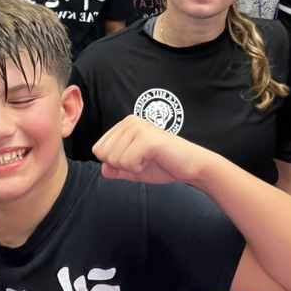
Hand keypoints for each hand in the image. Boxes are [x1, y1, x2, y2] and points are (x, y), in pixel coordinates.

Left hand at [93, 116, 213, 185]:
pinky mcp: (146, 139)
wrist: (192, 166)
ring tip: (150, 159)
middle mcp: (129, 122)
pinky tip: (153, 160)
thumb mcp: (133, 168)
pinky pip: (126, 163)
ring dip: (131, 167)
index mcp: (124, 125)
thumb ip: (116, 169)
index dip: (115, 162)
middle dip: (121, 165)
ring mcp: (138, 128)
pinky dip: (138, 169)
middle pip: (103, 154)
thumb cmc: (165, 164)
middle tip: (144, 160)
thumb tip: (103, 168)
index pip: (98, 149)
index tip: (137, 159)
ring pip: (113, 159)